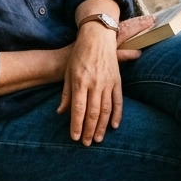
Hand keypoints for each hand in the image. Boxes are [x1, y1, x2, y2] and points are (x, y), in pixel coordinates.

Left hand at [56, 14, 155, 144]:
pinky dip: (117, 114)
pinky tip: (114, 126)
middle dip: (89, 130)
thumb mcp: (68, 72)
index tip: (74, 137)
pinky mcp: (117, 80)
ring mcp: (108, 82)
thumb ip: (66, 93)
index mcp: (80, 81)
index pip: (78, 109)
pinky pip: (118, 101)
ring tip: (98, 139)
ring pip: (106, 110)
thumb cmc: (79, 54)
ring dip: (102, 127)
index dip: (76, 125)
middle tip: (86, 143)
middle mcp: (95, 84)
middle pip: (93, 112)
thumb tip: (61, 112)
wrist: (97, 36)